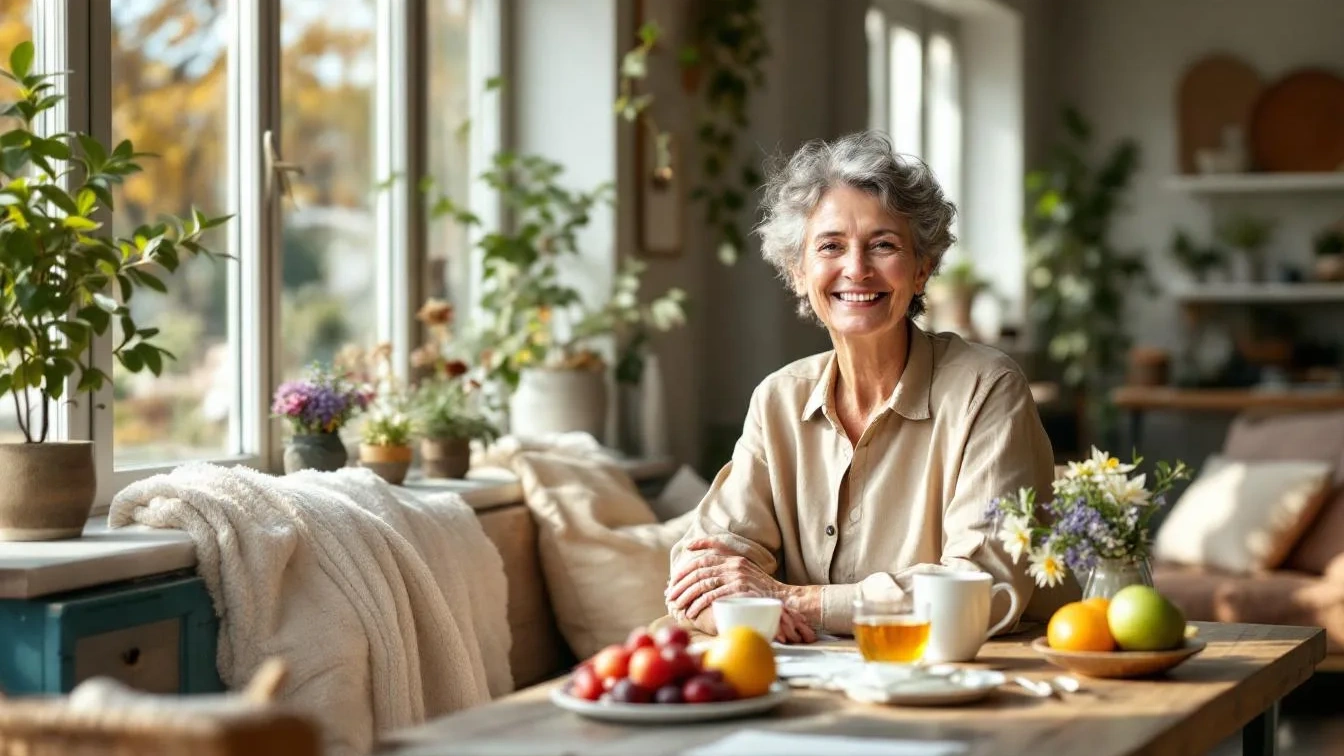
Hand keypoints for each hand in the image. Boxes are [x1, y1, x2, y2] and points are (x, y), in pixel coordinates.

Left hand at [667, 539, 816, 643]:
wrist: (784, 601)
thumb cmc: (763, 592)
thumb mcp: (748, 573)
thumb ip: (730, 570)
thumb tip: (708, 575)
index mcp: (736, 558)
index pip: (709, 553)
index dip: (690, 561)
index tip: (676, 572)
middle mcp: (735, 565)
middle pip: (699, 570)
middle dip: (681, 583)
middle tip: (670, 594)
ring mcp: (737, 577)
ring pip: (702, 583)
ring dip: (686, 595)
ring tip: (676, 605)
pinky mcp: (738, 591)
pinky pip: (711, 596)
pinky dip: (698, 604)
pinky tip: (690, 612)